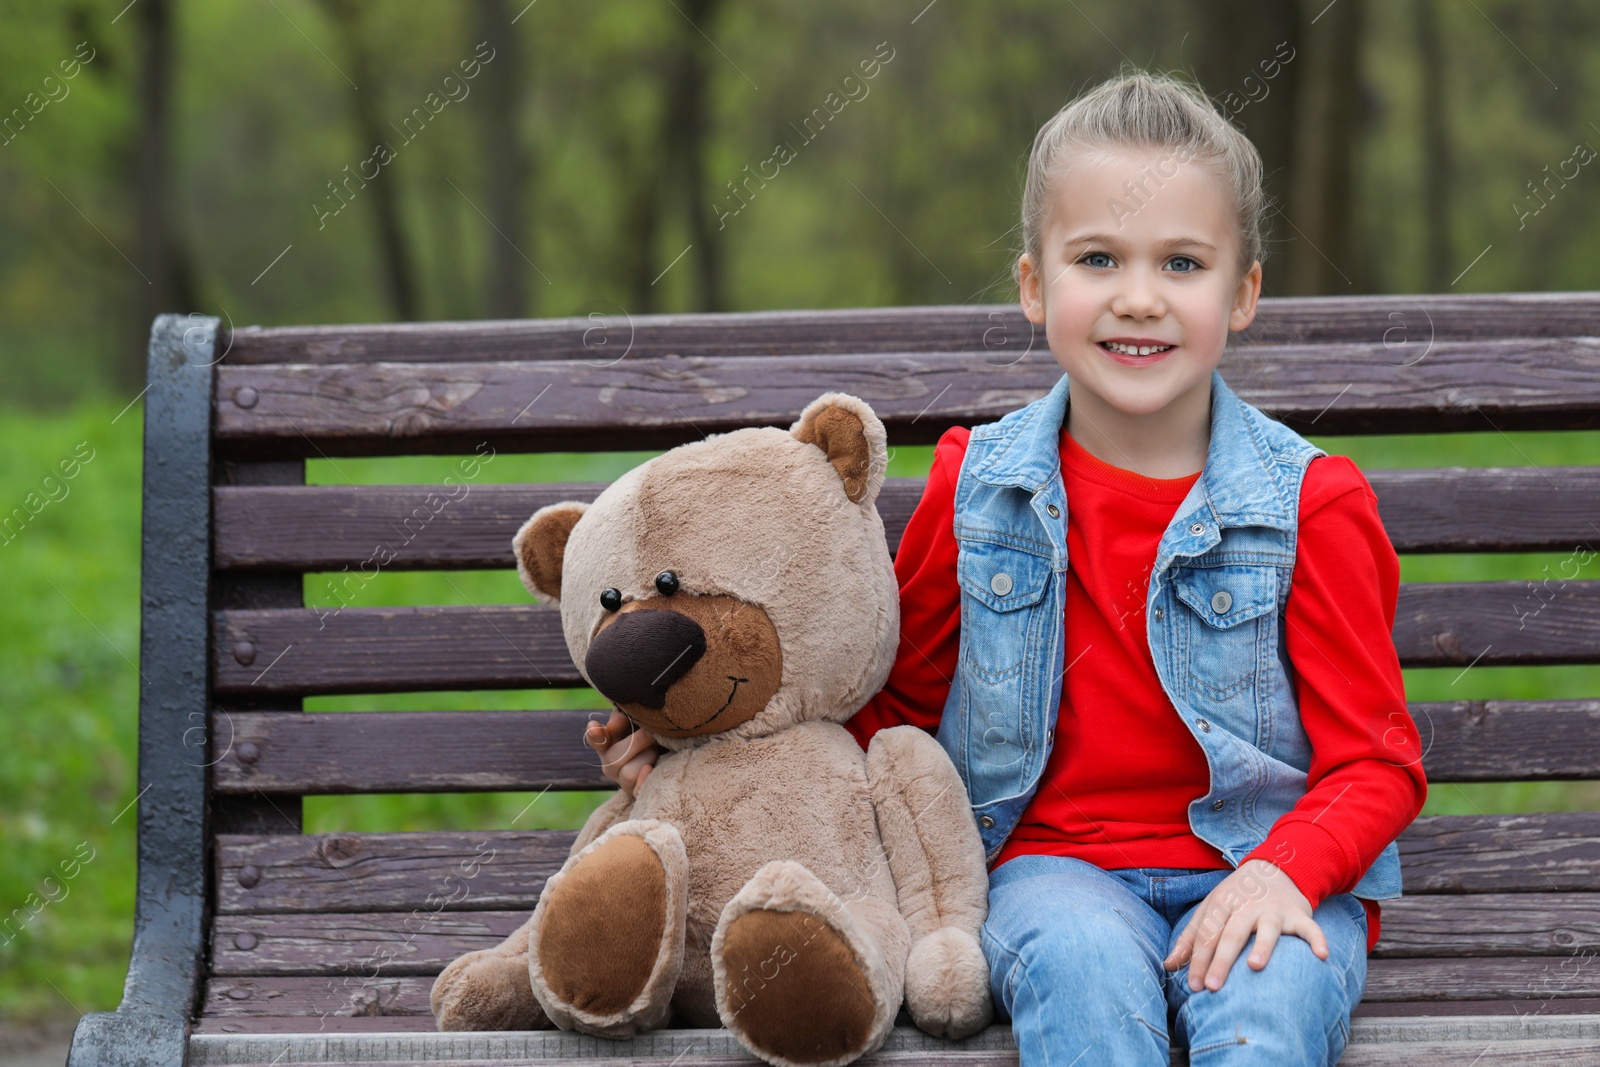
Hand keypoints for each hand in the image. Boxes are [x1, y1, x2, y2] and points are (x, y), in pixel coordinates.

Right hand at [584, 709, 660, 797]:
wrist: (671, 750)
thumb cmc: (652, 730)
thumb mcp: (638, 719)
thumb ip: (623, 718)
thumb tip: (612, 726)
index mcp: (608, 743)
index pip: (595, 739)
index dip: (594, 734)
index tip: (595, 727)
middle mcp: (610, 765)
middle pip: (613, 759)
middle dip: (636, 742)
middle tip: (652, 732)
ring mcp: (623, 781)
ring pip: (627, 774)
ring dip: (647, 758)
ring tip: (658, 750)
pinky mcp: (637, 793)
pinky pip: (637, 791)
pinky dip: (644, 780)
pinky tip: (650, 768)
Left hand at [1163, 859, 1327, 992]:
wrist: (1274, 869)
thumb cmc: (1235, 898)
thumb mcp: (1209, 911)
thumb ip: (1189, 939)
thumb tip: (1168, 965)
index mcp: (1221, 904)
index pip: (1206, 934)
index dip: (1198, 960)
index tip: (1194, 986)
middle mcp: (1246, 906)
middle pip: (1231, 933)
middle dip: (1221, 960)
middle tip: (1213, 987)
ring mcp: (1273, 909)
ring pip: (1266, 928)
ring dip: (1262, 946)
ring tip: (1255, 966)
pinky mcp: (1298, 914)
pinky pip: (1309, 928)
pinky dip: (1317, 940)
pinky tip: (1322, 955)